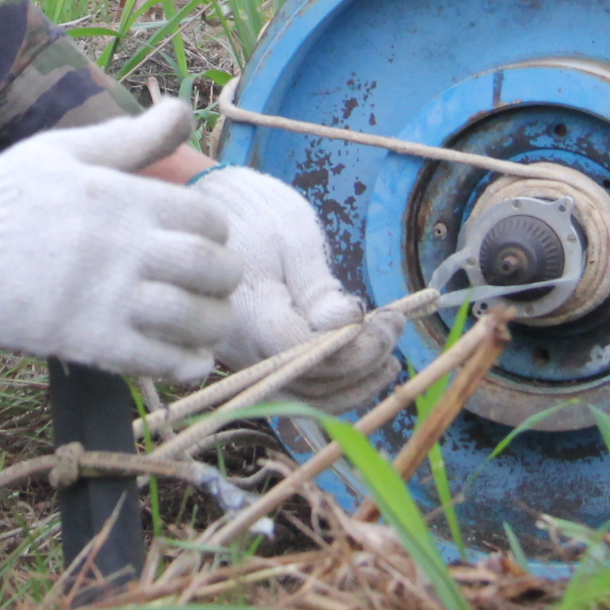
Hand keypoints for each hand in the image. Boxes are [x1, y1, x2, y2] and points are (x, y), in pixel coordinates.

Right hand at [0, 98, 239, 383]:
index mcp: (123, 197)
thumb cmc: (2, 193)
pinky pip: (158, 360)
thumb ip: (130, 138)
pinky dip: (184, 364)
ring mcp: (107, 298)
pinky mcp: (87, 342)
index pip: (208, 219)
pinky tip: (187, 358)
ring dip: (211, 324)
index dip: (216, 232)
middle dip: (224, 278)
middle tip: (215, 284)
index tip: (203, 241)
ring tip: (206, 323)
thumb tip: (183, 109)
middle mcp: (125, 246)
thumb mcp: (64, 151)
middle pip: (213, 269)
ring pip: (194, 319)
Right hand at [188, 167, 400, 405]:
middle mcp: (243, 349)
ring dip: (355, 382)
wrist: (213, 214)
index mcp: (250, 314)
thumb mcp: (291, 237)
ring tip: (390, 356)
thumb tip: (350, 322)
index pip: (309, 353)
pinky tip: (365, 368)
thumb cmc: (253, 213)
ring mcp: (247, 360)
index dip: (356, 346)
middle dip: (364, 360)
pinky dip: (335, 386)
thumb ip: (318, 289)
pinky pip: (298, 390)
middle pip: (312, 381)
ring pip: (308, 397)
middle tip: (397, 325)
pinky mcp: (257, 360)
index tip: (390, 317)